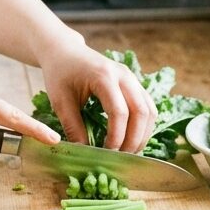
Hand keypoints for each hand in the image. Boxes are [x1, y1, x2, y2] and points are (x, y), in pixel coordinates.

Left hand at [38, 43, 156, 152]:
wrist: (65, 51)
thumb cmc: (60, 74)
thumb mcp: (60, 101)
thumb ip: (72, 126)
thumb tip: (85, 153)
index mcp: (103, 76)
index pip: (119, 112)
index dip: (116, 136)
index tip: (106, 153)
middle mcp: (123, 75)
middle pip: (141, 112)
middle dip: (134, 139)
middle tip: (120, 158)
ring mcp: (132, 77)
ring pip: (149, 110)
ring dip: (142, 134)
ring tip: (127, 152)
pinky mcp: (134, 83)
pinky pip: (148, 106)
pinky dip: (144, 126)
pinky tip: (131, 138)